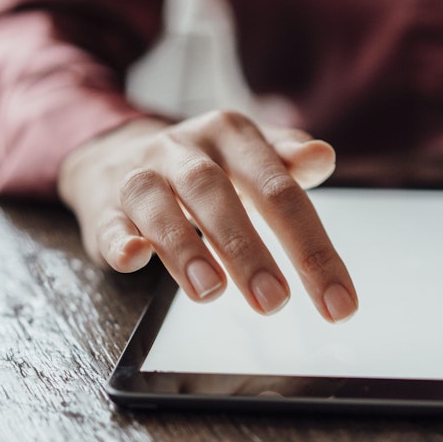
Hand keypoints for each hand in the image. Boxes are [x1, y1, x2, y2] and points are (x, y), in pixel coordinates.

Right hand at [57, 111, 358, 321]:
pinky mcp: (103, 208)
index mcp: (232, 137)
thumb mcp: (249, 155)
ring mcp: (140, 178)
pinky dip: (120, 241)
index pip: (280, 190)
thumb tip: (322, 157)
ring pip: (160, 207)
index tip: (339, 303)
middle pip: (217, 194)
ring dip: (184, 248)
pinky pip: (110, 224)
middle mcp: (184, 151)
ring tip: (210, 291)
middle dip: (247, 250)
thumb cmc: (203, 168)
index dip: (313, 248)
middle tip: (275, 301)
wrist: (114, 155)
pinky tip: (133, 258)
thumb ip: (288, 161)